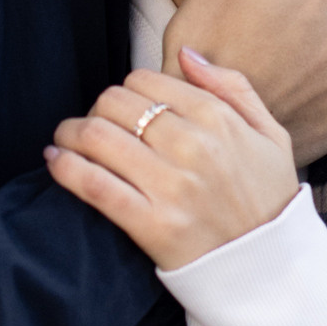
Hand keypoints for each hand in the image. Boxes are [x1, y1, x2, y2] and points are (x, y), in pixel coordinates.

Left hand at [47, 58, 296, 268]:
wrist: (271, 271)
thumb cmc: (268, 201)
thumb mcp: (271, 136)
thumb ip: (232, 87)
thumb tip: (185, 54)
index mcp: (219, 120)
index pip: (145, 81)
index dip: (124, 92)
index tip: (121, 111)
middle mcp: (194, 147)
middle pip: (115, 103)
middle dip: (95, 110)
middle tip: (92, 128)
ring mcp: (171, 187)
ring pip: (97, 136)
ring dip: (71, 134)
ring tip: (67, 141)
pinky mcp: (152, 224)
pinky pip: (94, 185)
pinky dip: (65, 168)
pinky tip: (55, 161)